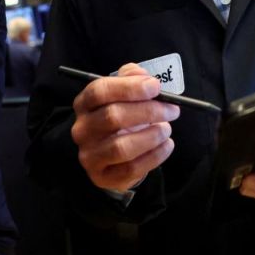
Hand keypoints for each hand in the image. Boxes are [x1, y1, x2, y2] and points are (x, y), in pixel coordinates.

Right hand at [70, 63, 179, 192]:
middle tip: (172, 110)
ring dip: (151, 136)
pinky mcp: (102, 177)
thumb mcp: (122, 93)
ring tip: (166, 129)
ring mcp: (89, 155)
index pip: (100, 91)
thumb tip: (145, 77)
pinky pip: (131, 168)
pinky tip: (166, 146)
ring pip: (121, 147)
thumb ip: (132, 78)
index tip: (156, 87)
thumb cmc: (120, 118)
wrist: (112, 156)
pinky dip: (155, 156)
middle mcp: (82, 129)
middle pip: (113, 117)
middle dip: (148, 111)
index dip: (129, 87)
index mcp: (84, 104)